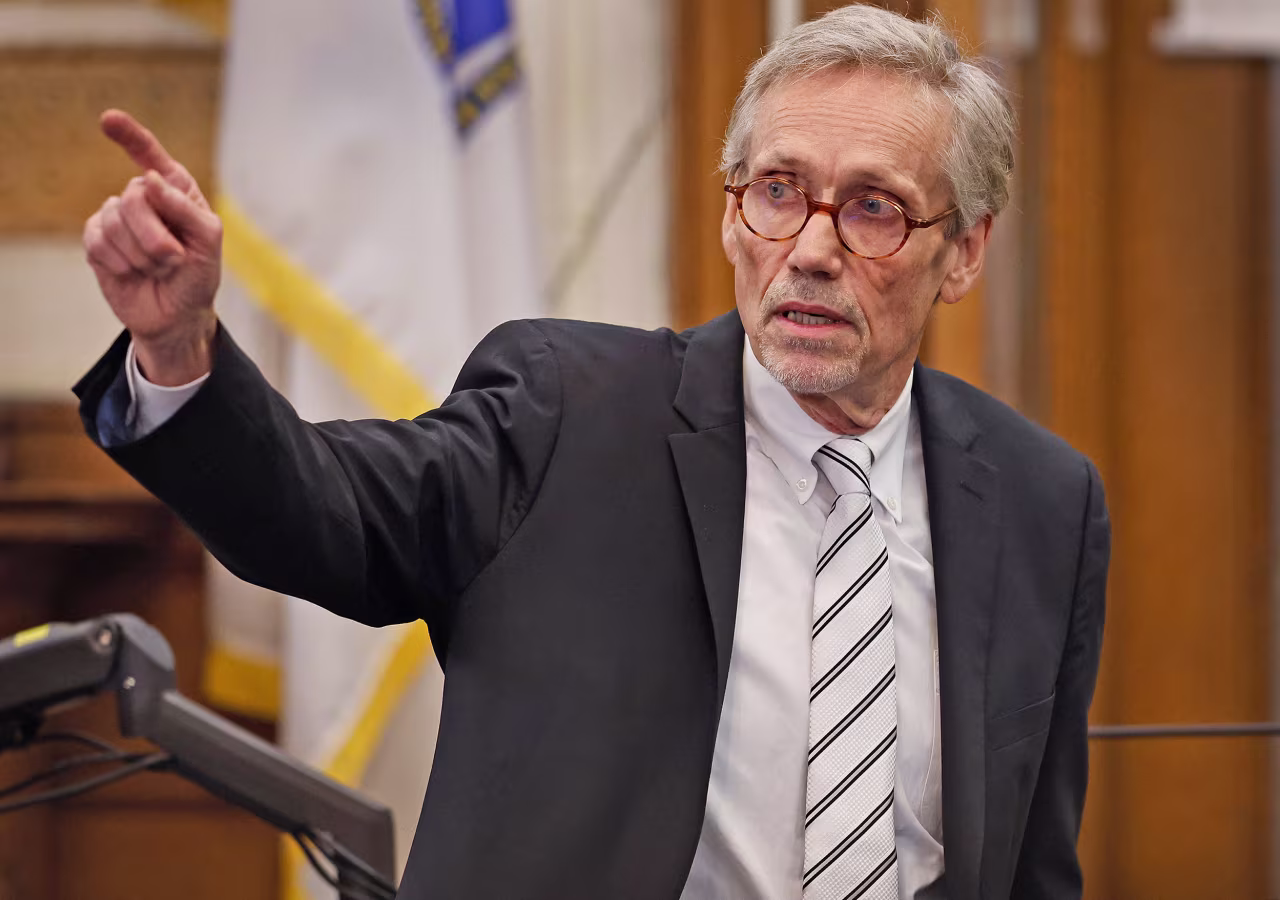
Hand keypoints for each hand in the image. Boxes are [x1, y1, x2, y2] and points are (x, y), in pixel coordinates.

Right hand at [84, 109, 222, 384]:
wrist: (177, 316)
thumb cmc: (198, 276)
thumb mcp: (208, 242)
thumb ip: (185, 208)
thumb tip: (149, 179)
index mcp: (175, 191)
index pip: (151, 156)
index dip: (131, 136)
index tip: (108, 119)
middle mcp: (144, 199)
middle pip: (133, 196)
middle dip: (156, 234)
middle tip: (174, 258)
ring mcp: (116, 219)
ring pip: (114, 221)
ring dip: (142, 254)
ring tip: (158, 269)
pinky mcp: (96, 242)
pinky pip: (97, 241)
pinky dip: (121, 263)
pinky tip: (133, 273)